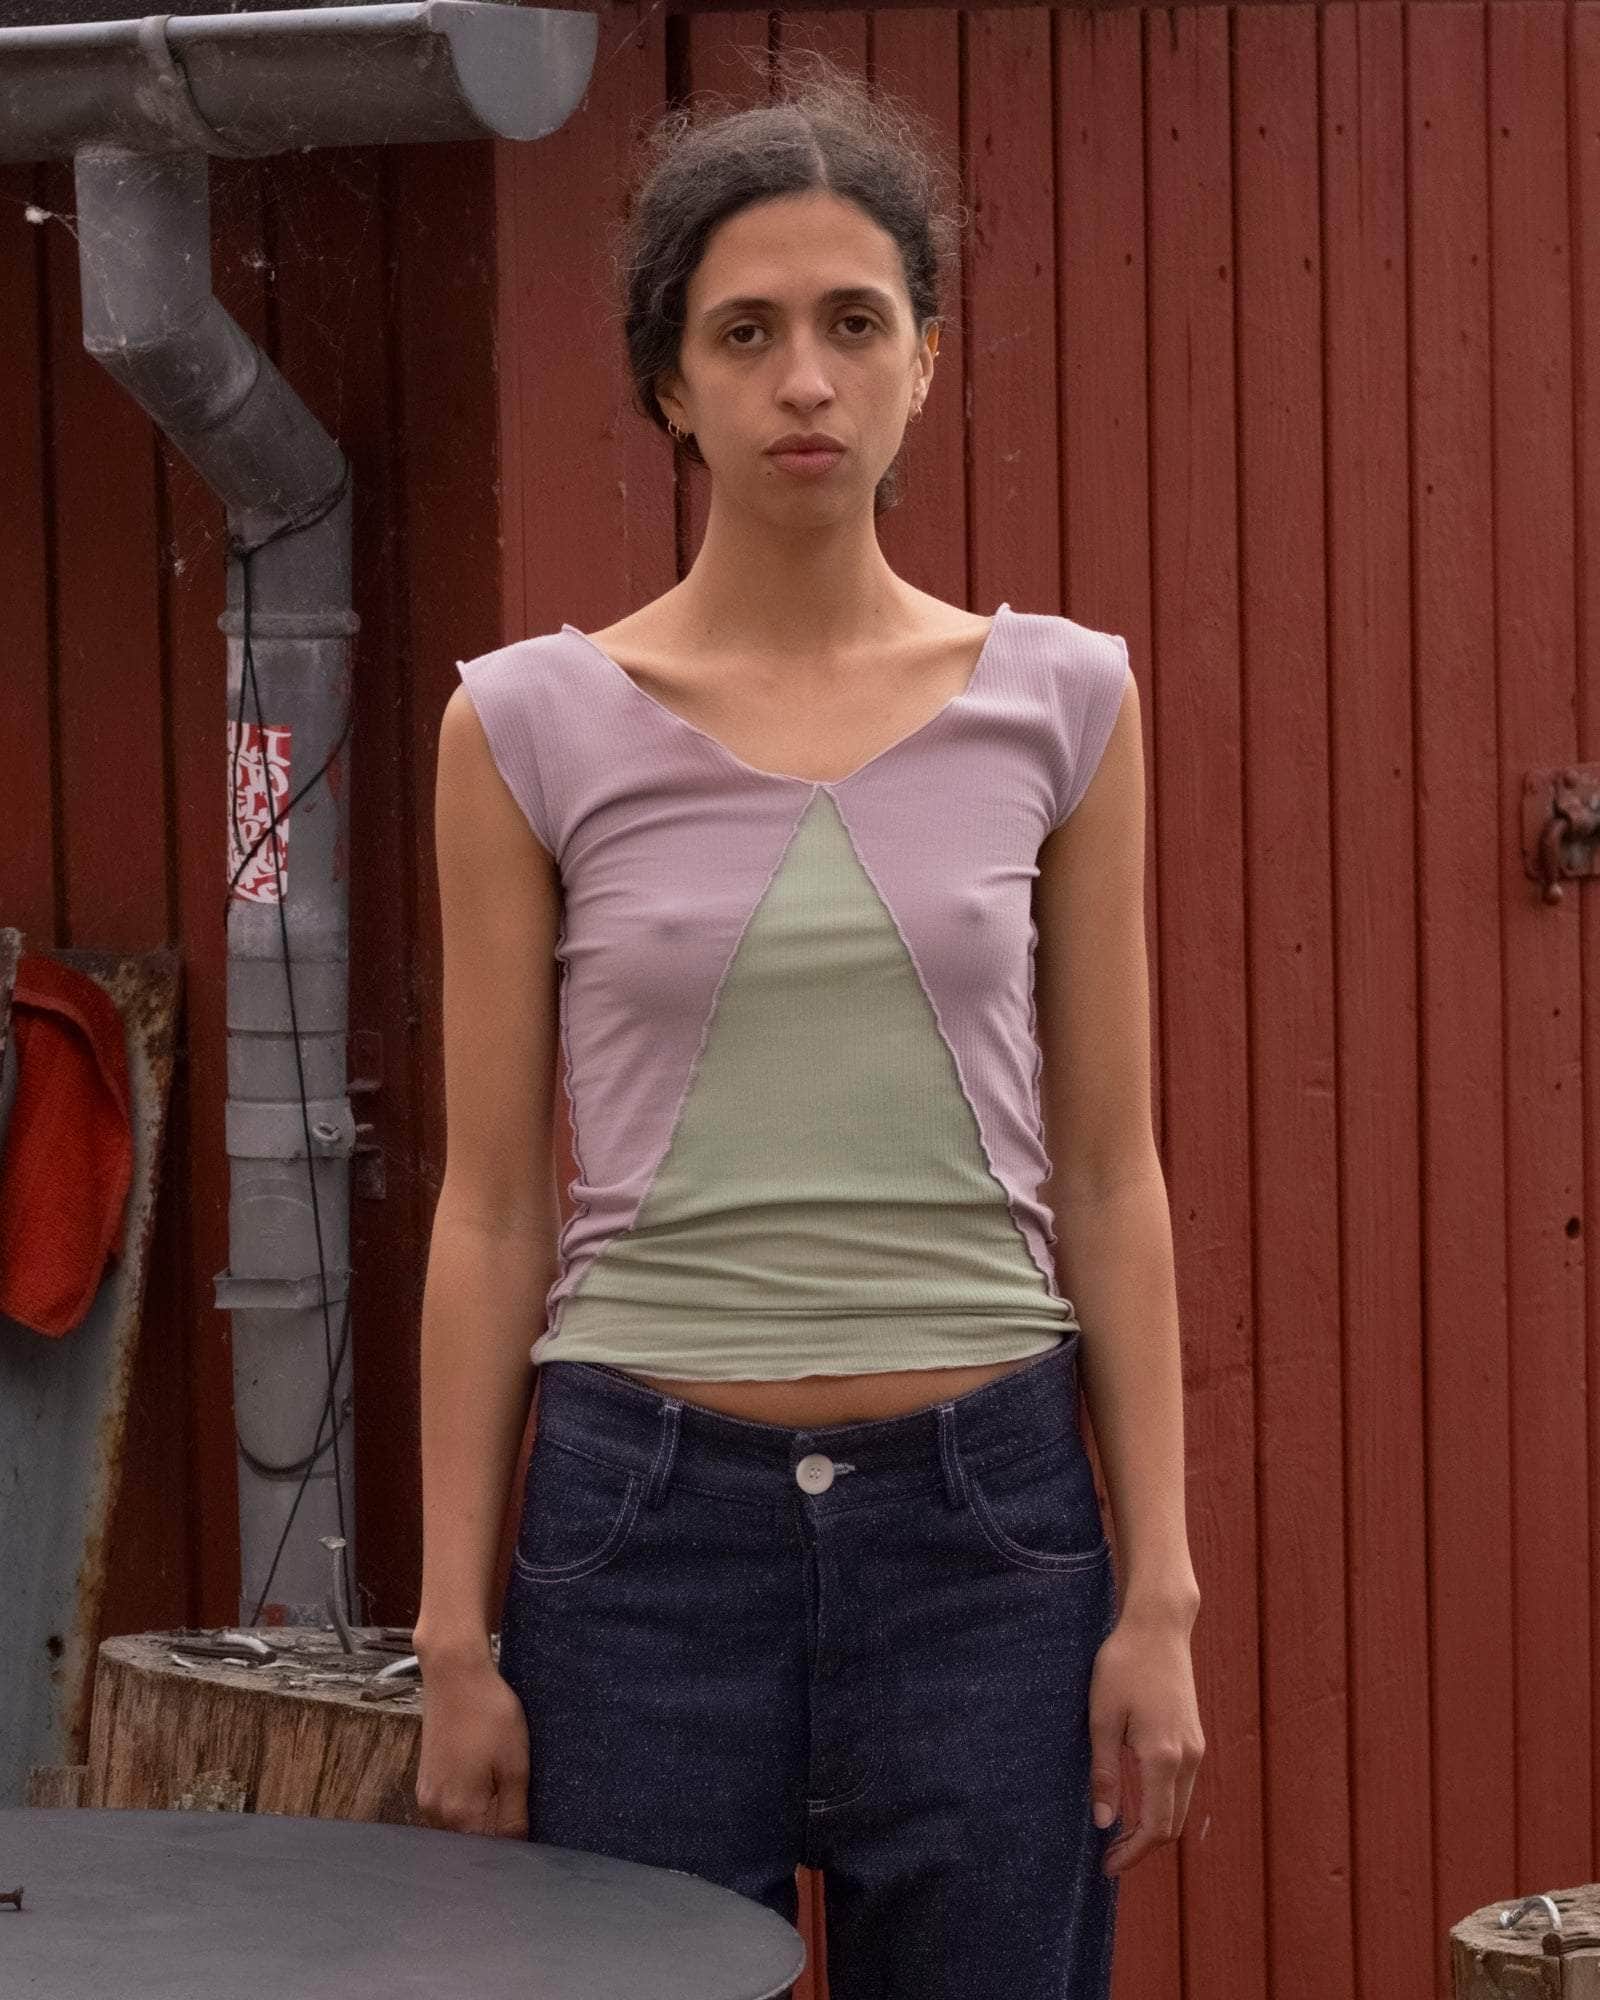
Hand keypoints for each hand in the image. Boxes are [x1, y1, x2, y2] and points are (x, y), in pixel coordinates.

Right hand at [415, 1654, 529, 1837]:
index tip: (526, 1823)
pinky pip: (450, 1805)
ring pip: (460, 1824)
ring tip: (501, 1782)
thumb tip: (515, 1848)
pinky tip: (484, 1774)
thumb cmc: (489, 1714)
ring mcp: (426, 1797)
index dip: (511, 1844)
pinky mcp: (425, 1780)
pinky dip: (468, 1800)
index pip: (489, 1852)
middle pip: (472, 1841)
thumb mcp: (515, 1766)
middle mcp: (435, 1813)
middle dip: (495, 1830)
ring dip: (482, 1814)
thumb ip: (513, 1815)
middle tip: (518, 1799)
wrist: (455, 1673)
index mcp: (459, 1814)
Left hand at [1088, 1597, 1203, 1875]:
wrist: (1158, 1627)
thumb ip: (1105, 1773)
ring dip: (1153, 1827)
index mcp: (1164, 1757)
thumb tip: (1103, 1822)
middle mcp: (1188, 1759)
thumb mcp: (1102, 1718)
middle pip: (1173, 1826)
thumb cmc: (1123, 1666)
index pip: (1156, 1827)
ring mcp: (1196, 1748)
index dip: (1132, 1853)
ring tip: (1118, 1833)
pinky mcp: (1194, 1737)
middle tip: (1108, 1856)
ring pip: (1180, 1807)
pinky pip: (1182, 1787)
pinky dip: (1162, 1804)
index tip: (1106, 1866)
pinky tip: (1135, 1800)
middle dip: (1142, 1848)